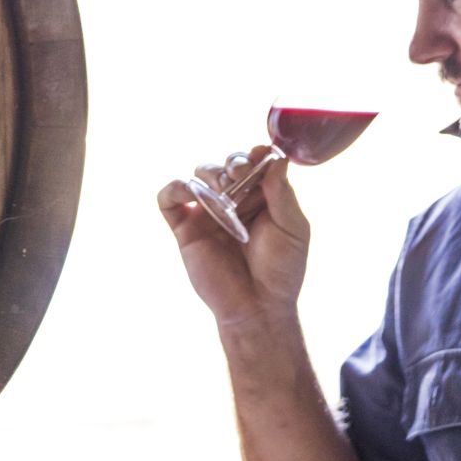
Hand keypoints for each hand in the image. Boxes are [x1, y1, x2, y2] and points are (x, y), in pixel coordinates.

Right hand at [158, 145, 309, 327]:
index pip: (254, 163)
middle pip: (225, 164)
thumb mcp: (292, 228)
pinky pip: (168, 199)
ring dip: (210, 175)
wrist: (257, 306)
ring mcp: (207, 213)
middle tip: (241, 177)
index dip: (255, 155)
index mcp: (261, 198)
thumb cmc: (281, 270)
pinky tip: (190, 194)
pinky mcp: (184, 228)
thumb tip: (277, 156)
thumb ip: (282, 193)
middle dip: (234, 164)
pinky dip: (174, 188)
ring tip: (223, 196)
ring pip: (199, 175)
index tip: (260, 154)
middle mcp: (233, 201)